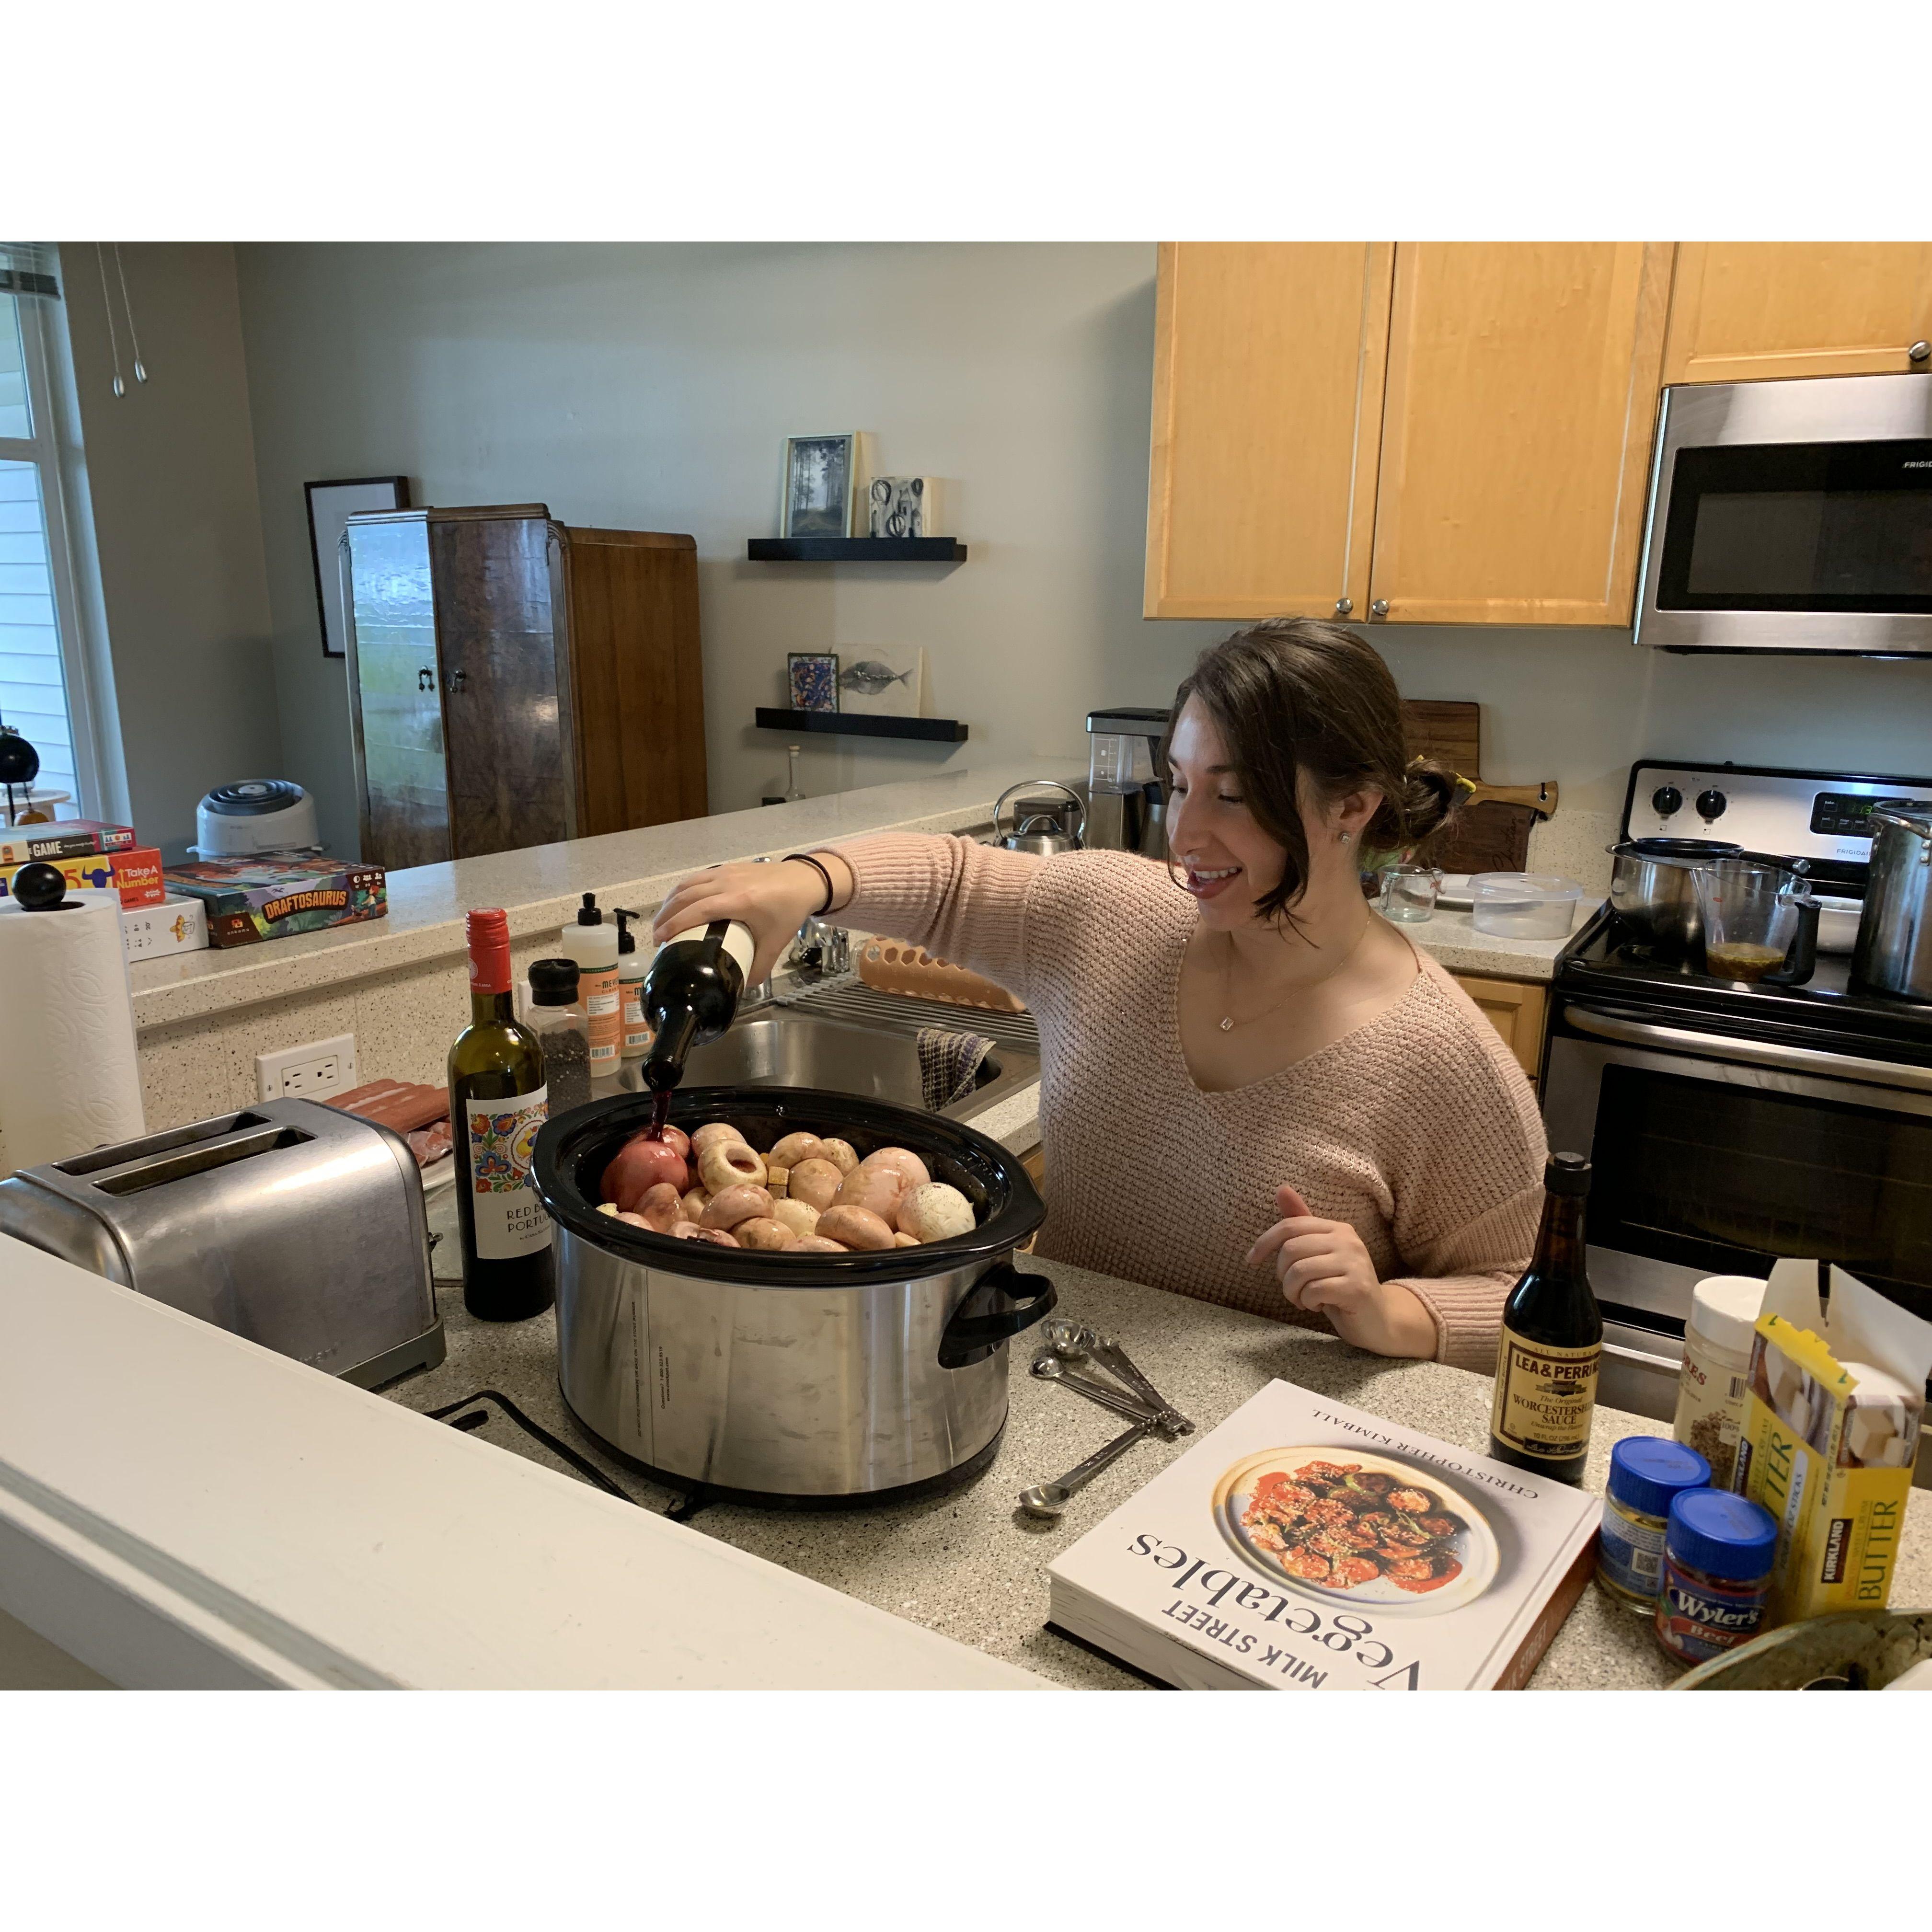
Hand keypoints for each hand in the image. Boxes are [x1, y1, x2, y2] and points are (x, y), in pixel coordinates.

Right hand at [651, 855, 850, 987]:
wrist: (805, 881)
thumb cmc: (789, 910)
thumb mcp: (775, 942)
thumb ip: (760, 967)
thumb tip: (743, 986)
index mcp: (738, 901)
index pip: (697, 911)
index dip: (674, 925)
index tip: (660, 940)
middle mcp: (727, 883)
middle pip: (685, 897)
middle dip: (666, 916)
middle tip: (656, 936)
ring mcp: (725, 872)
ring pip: (687, 884)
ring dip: (670, 901)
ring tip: (662, 920)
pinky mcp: (727, 868)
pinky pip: (696, 877)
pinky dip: (682, 890)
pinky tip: (678, 902)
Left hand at [1246, 1184, 1435, 1358]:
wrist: (1377, 1319)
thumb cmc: (1340, 1284)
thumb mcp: (1318, 1252)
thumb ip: (1301, 1223)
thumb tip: (1281, 1188)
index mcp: (1337, 1228)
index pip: (1290, 1226)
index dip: (1264, 1242)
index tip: (1251, 1260)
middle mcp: (1348, 1241)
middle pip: (1290, 1250)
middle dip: (1282, 1276)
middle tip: (1294, 1290)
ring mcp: (1355, 1263)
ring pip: (1299, 1272)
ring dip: (1293, 1292)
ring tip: (1304, 1299)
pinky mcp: (1356, 1288)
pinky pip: (1313, 1291)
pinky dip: (1308, 1302)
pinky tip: (1320, 1305)